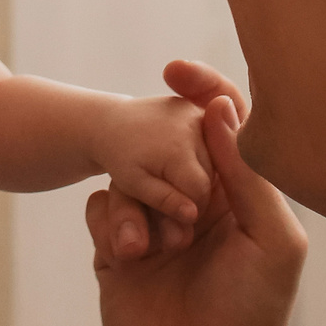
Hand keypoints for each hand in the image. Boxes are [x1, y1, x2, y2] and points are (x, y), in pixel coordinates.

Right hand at [87, 61, 305, 325]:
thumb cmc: (252, 316)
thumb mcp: (272, 241)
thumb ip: (249, 173)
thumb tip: (221, 108)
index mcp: (241, 193)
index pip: (221, 123)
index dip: (201, 89)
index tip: (174, 69)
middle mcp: (197, 202)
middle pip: (165, 144)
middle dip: (162, 164)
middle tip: (181, 213)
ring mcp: (154, 224)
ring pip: (126, 174)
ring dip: (137, 204)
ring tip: (157, 250)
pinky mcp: (116, 249)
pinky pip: (99, 207)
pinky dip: (112, 225)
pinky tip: (129, 260)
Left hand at [88, 87, 212, 226]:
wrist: (112, 122)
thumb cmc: (120, 157)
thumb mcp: (134, 185)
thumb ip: (164, 200)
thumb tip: (193, 215)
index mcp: (178, 148)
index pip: (200, 191)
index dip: (191, 207)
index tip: (176, 212)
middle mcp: (193, 126)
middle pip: (210, 175)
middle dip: (197, 190)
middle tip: (174, 195)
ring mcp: (197, 114)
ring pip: (214, 159)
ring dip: (201, 173)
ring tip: (176, 178)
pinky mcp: (199, 110)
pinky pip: (210, 142)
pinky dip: (201, 156)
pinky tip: (184, 163)